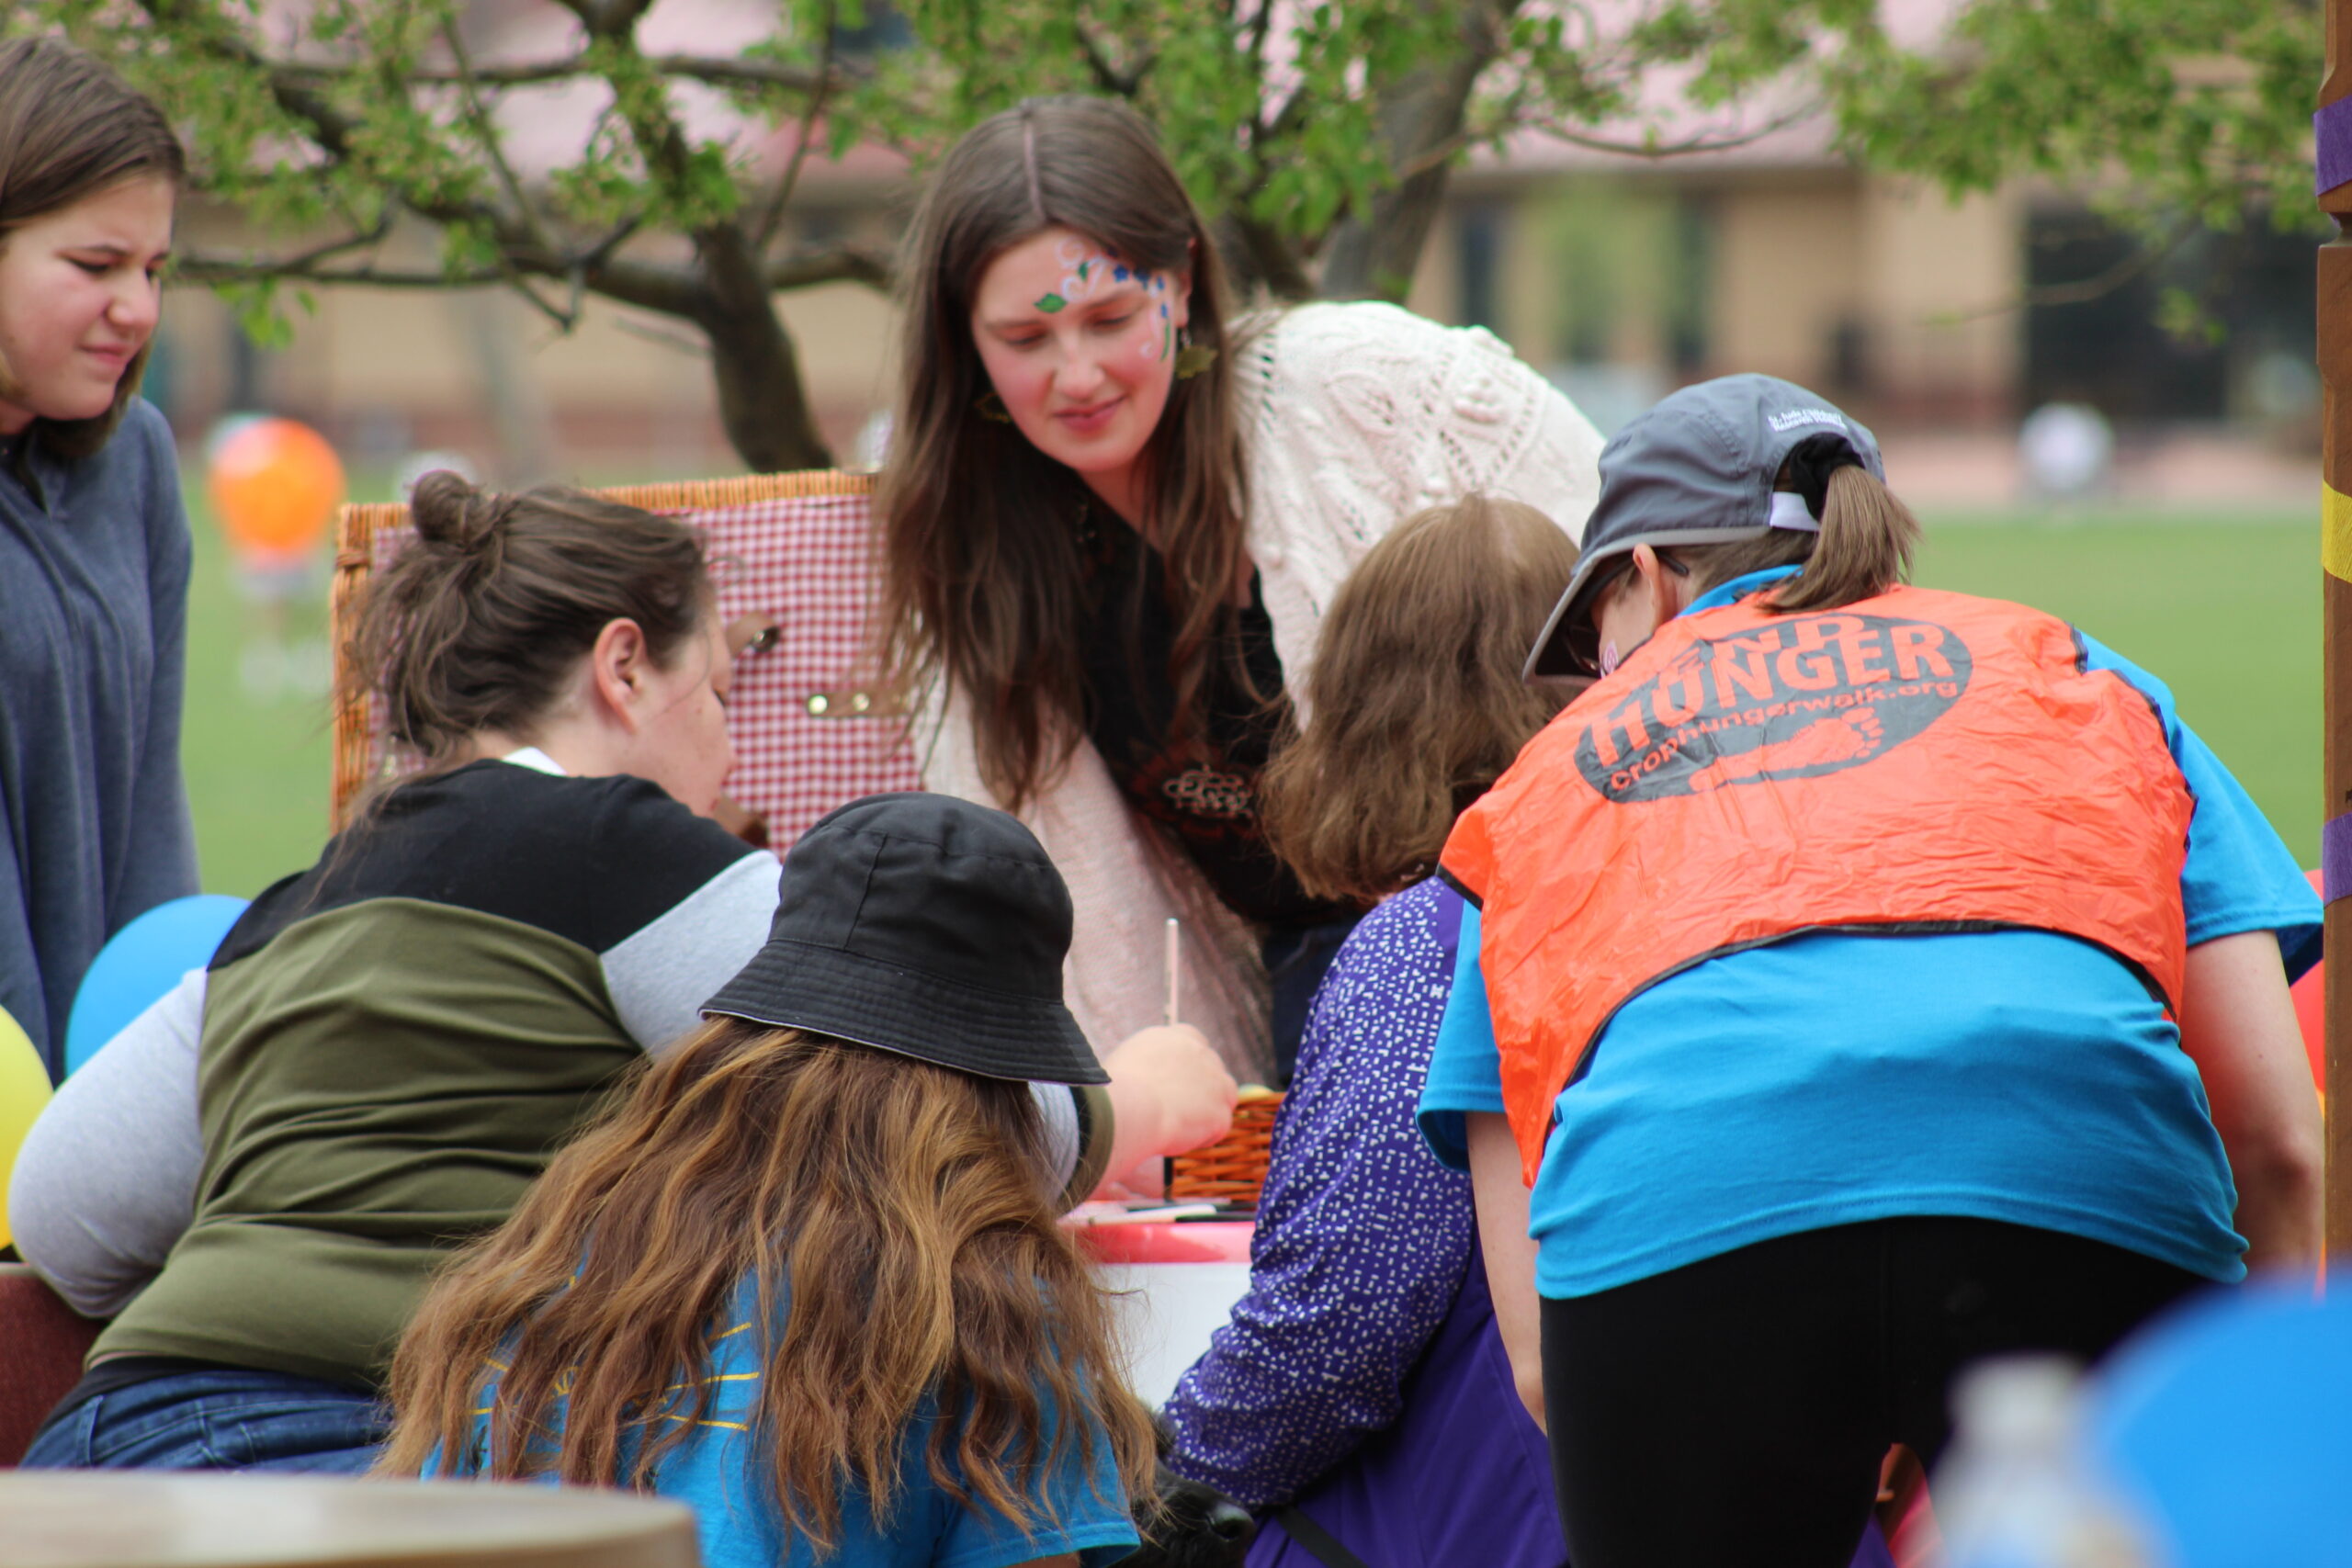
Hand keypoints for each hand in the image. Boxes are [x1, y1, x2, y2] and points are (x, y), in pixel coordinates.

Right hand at [1100, 1025, 1238, 1183]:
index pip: (1196, 1044)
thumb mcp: (1130, 1058)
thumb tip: (1147, 1076)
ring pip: (1224, 1097)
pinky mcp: (1220, 1112)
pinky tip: (1178, 1138)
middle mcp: (1202, 1053)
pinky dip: (1201, 1137)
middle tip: (1178, 1109)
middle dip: (1202, 1089)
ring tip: (1180, 1126)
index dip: (1189, 1067)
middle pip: (1213, 1071)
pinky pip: (1217, 1128)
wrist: (1129, 1107)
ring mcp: (1216, 1082)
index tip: (1176, 1083)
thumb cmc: (1116, 1088)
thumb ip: (1150, 1062)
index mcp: (1179, 1036)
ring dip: (1209, 1111)